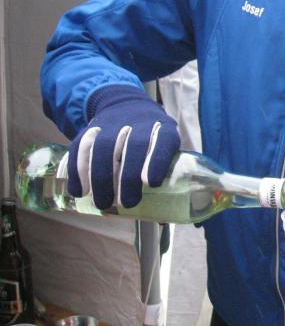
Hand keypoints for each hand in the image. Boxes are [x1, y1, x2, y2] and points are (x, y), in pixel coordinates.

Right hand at [68, 85, 179, 208]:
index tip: (151, 183)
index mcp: (163, 127)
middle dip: (128, 176)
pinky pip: (81, 145)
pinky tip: (79, 191)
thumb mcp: (165, 148)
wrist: (126, 105)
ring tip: (102, 203)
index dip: (157, 160)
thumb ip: (165, 176)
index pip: (164, 139)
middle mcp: (140, 121)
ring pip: (105, 145)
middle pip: (134, 145)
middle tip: (126, 203)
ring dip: (101, 177)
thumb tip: (160, 220)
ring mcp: (114, 122)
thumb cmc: (151, 138)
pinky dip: (78, 170)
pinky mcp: (92, 127)